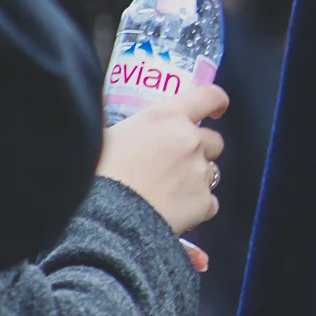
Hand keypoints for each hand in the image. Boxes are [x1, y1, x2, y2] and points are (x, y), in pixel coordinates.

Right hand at [97, 84, 228, 234]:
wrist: (106, 219)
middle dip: (200, 150)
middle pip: (213, 140)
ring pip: (211, 172)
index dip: (216, 102)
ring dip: (196, 179)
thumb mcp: (110, 136)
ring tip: (169, 193)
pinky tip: (174, 213)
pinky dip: (196, 208)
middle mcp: (190, 140)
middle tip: (175, 165)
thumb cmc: (99, 174)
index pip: (208, 96)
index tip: (217, 110)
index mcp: (167, 118)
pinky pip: (209, 203)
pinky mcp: (204, 203)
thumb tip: (134, 130)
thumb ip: (136, 128)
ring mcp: (200, 172)